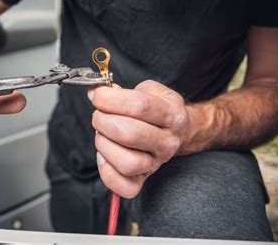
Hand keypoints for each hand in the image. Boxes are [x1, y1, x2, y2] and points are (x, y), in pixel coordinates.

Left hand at [88, 80, 190, 198]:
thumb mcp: (149, 91)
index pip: (138, 106)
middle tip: (98, 114)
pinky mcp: (145, 178)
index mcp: (171, 114)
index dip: (110, 99)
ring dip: (104, 145)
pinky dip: (107, 172)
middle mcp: (167, 141)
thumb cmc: (159, 109)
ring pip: (127, 162)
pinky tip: (105, 155)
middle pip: (129, 134)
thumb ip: (122, 90)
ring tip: (102, 134)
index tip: (97, 95)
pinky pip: (125, 187)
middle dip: (103, 121)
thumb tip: (96, 93)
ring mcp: (157, 163)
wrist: (181, 130)